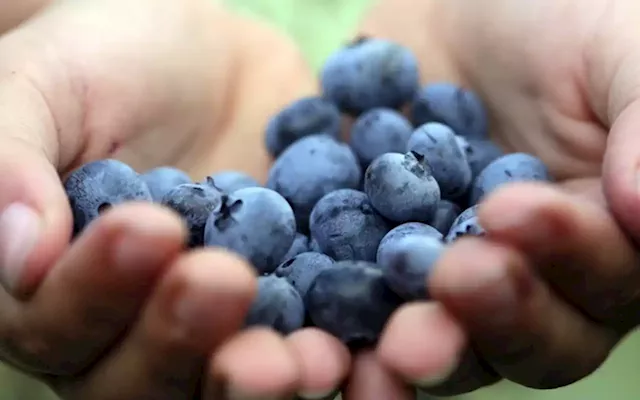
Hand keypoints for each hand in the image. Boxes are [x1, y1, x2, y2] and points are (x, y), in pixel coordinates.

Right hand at [0, 0, 349, 397]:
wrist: (205, 58)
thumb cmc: (109, 62)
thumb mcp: (44, 85)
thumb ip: (12, 161)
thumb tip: (18, 257)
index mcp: (55, 286)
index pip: (53, 324)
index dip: (95, 291)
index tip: (150, 228)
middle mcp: (127, 326)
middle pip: (136, 382)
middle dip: (178, 341)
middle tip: (223, 282)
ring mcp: (207, 327)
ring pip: (215, 387)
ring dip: (255, 381)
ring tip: (302, 355)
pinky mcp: (281, 307)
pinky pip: (298, 349)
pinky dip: (322, 359)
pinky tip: (347, 348)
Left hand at [353, 0, 639, 396]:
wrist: (457, 4)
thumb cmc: (557, 15)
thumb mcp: (618, 49)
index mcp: (600, 238)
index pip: (601, 281)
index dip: (566, 258)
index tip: (514, 212)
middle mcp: (528, 275)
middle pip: (525, 337)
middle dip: (491, 316)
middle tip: (454, 282)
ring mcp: (444, 272)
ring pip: (440, 334)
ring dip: (417, 341)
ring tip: (392, 341)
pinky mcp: (373, 257)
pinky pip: (355, 297)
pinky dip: (336, 313)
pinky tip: (308, 311)